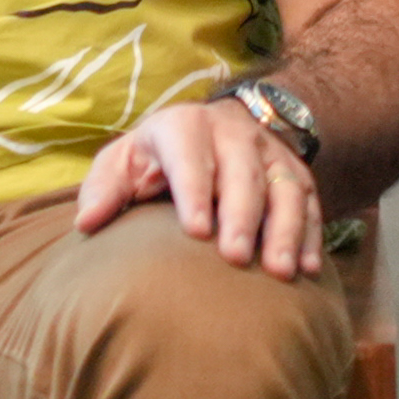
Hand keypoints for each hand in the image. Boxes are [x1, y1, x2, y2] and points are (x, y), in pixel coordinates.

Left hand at [75, 93, 327, 279]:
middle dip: (243, 216)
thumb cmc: (155, 158)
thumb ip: (105, 189)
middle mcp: (233, 133)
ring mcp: (269, 152)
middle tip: (236, 257)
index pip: (191, 157)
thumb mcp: (123, 161)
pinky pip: (310, 202)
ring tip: (280, 271)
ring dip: (285, 229)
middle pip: (243, 173)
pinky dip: (311, 235)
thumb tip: (88, 222)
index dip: (195, 191)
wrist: (211, 126)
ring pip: (285, 188)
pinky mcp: (295, 172)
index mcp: (184, 127)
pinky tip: (306, 269)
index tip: (196, 231)